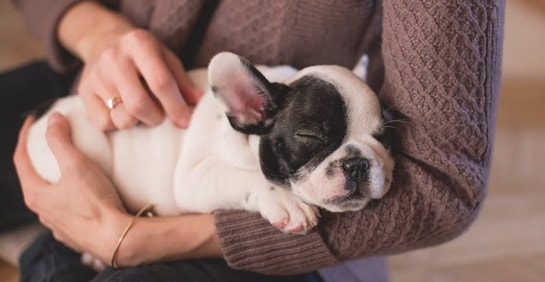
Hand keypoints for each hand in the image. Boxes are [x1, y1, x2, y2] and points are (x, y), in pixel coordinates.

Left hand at [13, 114, 221, 265]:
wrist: (117, 238)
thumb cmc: (95, 203)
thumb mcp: (76, 165)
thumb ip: (61, 140)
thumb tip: (54, 119)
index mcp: (36, 195)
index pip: (20, 160)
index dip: (25, 137)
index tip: (33, 122)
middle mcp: (43, 212)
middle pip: (34, 179)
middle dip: (40, 159)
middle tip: (51, 143)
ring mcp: (58, 224)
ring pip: (51, 197)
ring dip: (56, 180)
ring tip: (70, 168)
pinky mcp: (75, 233)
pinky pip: (68, 210)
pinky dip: (71, 196)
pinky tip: (84, 193)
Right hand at [59, 2, 201, 129]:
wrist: (103, 40)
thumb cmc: (143, 54)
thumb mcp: (166, 58)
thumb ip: (182, 81)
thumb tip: (199, 102)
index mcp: (139, 44)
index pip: (160, 82)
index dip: (175, 106)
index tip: (185, 121)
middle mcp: (114, 57)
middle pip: (138, 105)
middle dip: (156, 117)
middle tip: (160, 115)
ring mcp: (96, 75)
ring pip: (122, 118)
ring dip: (137, 122)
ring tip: (141, 110)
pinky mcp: (83, 92)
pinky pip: (104, 123)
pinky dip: (118, 123)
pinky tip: (122, 110)